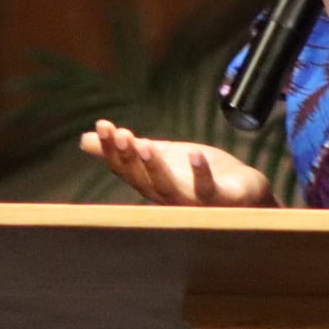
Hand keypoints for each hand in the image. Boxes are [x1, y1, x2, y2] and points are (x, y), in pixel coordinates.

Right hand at [79, 120, 273, 206]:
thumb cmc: (199, 176)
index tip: (102, 125)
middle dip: (128, 158)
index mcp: (151, 185)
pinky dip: (201, 173)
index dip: (111, 149)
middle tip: (119, 134)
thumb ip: (127, 151)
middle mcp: (169, 199)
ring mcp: (195, 203)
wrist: (244, 190)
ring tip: (144, 145)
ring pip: (169, 190)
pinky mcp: (222, 200)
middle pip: (142, 181)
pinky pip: (209, 189)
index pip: (125, 169)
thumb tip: (83, 140)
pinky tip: (195, 154)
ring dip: (155, 169)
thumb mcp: (159, 156)